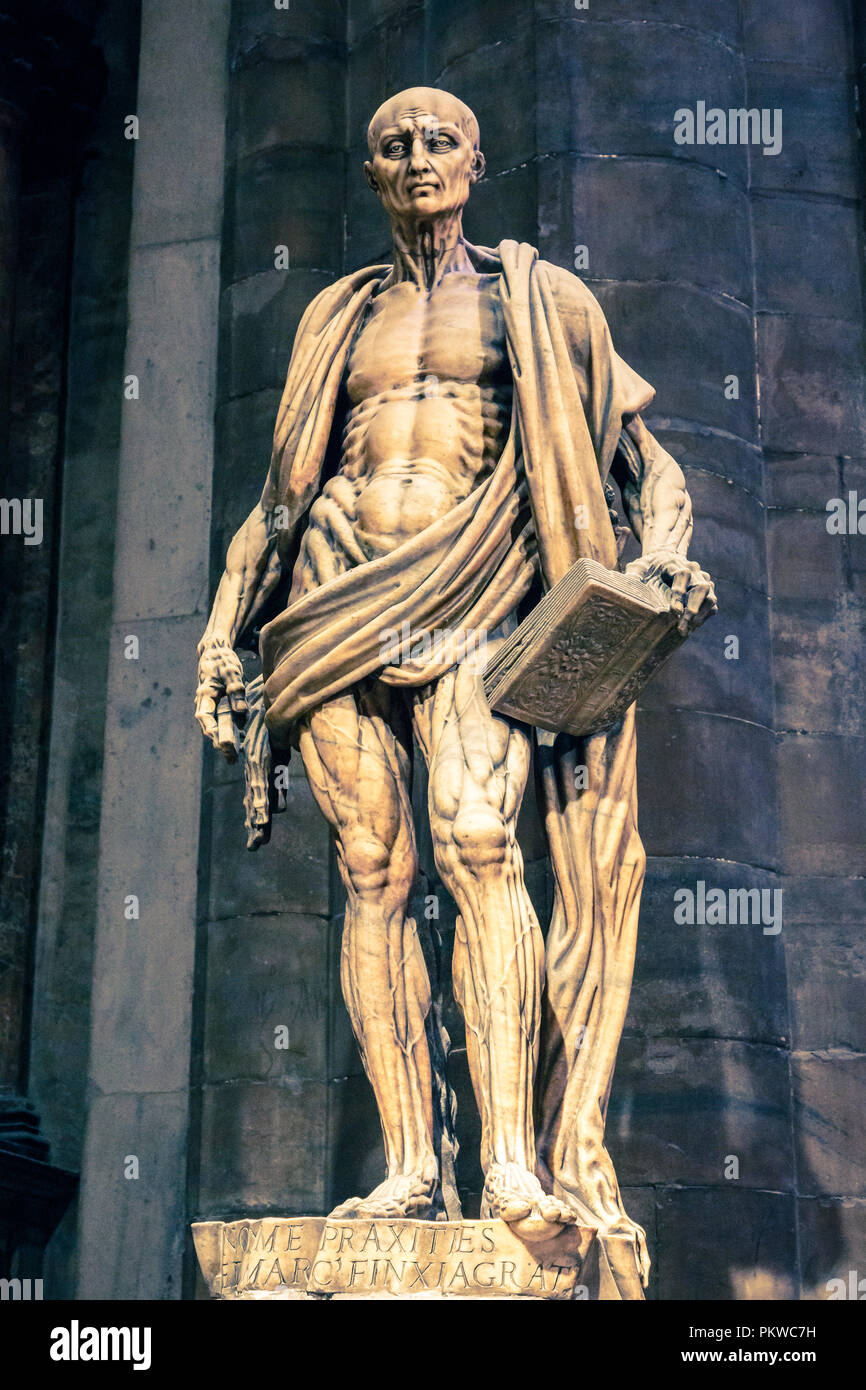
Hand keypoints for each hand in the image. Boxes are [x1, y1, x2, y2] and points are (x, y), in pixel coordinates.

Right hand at [195, 639, 248, 759]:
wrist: (214, 651)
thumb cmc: (223, 660)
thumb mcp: (231, 671)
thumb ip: (235, 689)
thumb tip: (240, 711)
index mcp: (204, 695)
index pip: (205, 718)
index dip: (213, 732)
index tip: (224, 745)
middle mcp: (204, 703)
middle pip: (209, 727)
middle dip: (219, 743)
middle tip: (232, 759)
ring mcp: (210, 705)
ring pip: (215, 726)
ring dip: (223, 740)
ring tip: (234, 757)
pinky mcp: (217, 705)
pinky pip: (221, 721)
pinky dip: (228, 731)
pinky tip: (240, 742)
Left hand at [625, 550, 716, 634]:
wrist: (662, 563)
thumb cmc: (649, 567)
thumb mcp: (637, 568)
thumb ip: (633, 575)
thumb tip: (625, 586)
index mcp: (676, 563)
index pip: (683, 574)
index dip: (680, 591)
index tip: (674, 610)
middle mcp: (694, 571)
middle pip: (701, 587)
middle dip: (693, 606)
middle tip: (683, 622)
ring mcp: (703, 582)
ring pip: (710, 598)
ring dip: (700, 615)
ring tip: (686, 629)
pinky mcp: (706, 595)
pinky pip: (711, 607)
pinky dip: (703, 618)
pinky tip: (690, 629)